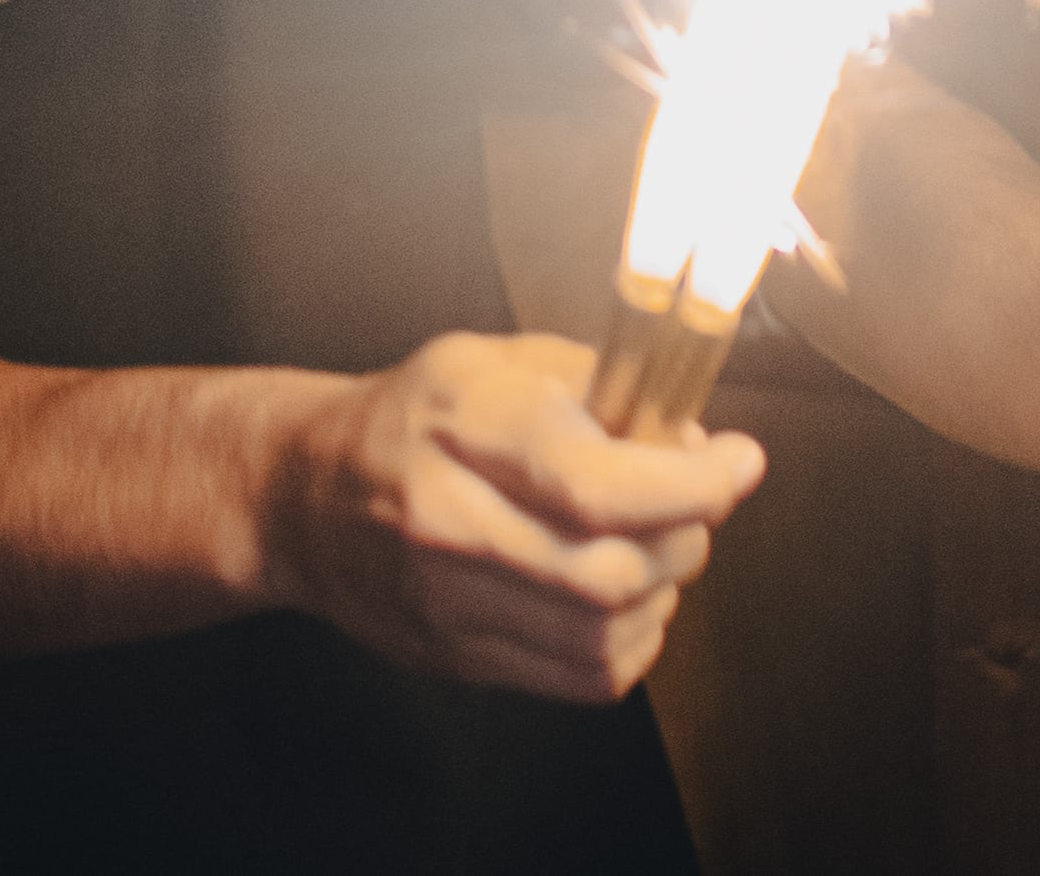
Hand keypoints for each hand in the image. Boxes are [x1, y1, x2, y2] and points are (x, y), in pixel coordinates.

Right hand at [263, 331, 766, 701]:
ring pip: (602, 634)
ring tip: (658, 546)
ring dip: (662, 593)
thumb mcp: (490, 360)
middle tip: (695, 503)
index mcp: (461, 428)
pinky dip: (631, 643)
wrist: (302, 495)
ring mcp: (446, 602)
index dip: (690, 482)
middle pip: (609, 571)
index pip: (596, 482)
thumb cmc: (410, 418)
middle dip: (686, 537)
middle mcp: (448, 520)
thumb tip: (688, 429)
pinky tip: (625, 599)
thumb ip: (593, 381)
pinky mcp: (455, 657)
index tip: (737, 462)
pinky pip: (580, 677)